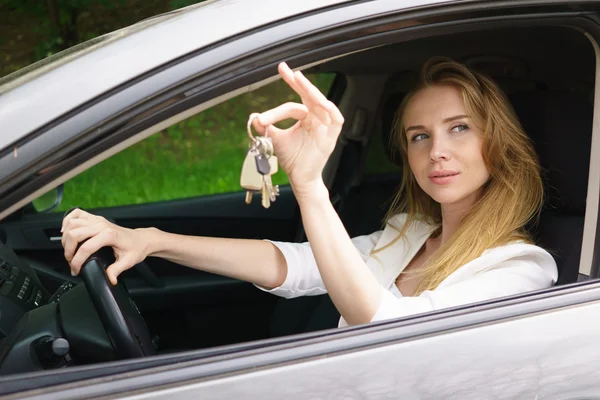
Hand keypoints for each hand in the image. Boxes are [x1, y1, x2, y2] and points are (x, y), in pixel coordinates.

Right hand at [61, 209, 145, 284]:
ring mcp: (97, 220)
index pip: (85, 248)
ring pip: (72, 224)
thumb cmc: (136, 248)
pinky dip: (67, 221)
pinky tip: (67, 231)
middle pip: (74, 234)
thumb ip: (116, 270)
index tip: (76, 270)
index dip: (77, 261)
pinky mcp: (95, 218)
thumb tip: (109, 279)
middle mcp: (101, 225)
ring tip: (69, 250)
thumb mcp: (128, 262)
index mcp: (109, 235)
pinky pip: (76, 213)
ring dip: (66, 238)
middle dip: (68, 251)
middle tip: (71, 261)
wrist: (141, 239)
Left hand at [251, 62, 343, 197]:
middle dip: (298, 82)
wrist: (299, 178)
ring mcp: (325, 127)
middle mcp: (317, 119)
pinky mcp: (332, 136)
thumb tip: (254, 117)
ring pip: (322, 104)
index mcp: (306, 117)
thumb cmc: (291, 159)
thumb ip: (266, 127)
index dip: (280, 101)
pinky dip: (330, 110)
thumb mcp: (275, 139)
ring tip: (299, 80)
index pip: (294, 103)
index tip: (265, 105)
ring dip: (312, 91)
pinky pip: (336, 119)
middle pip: (310, 96)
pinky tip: (321, 102)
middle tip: (287, 70)